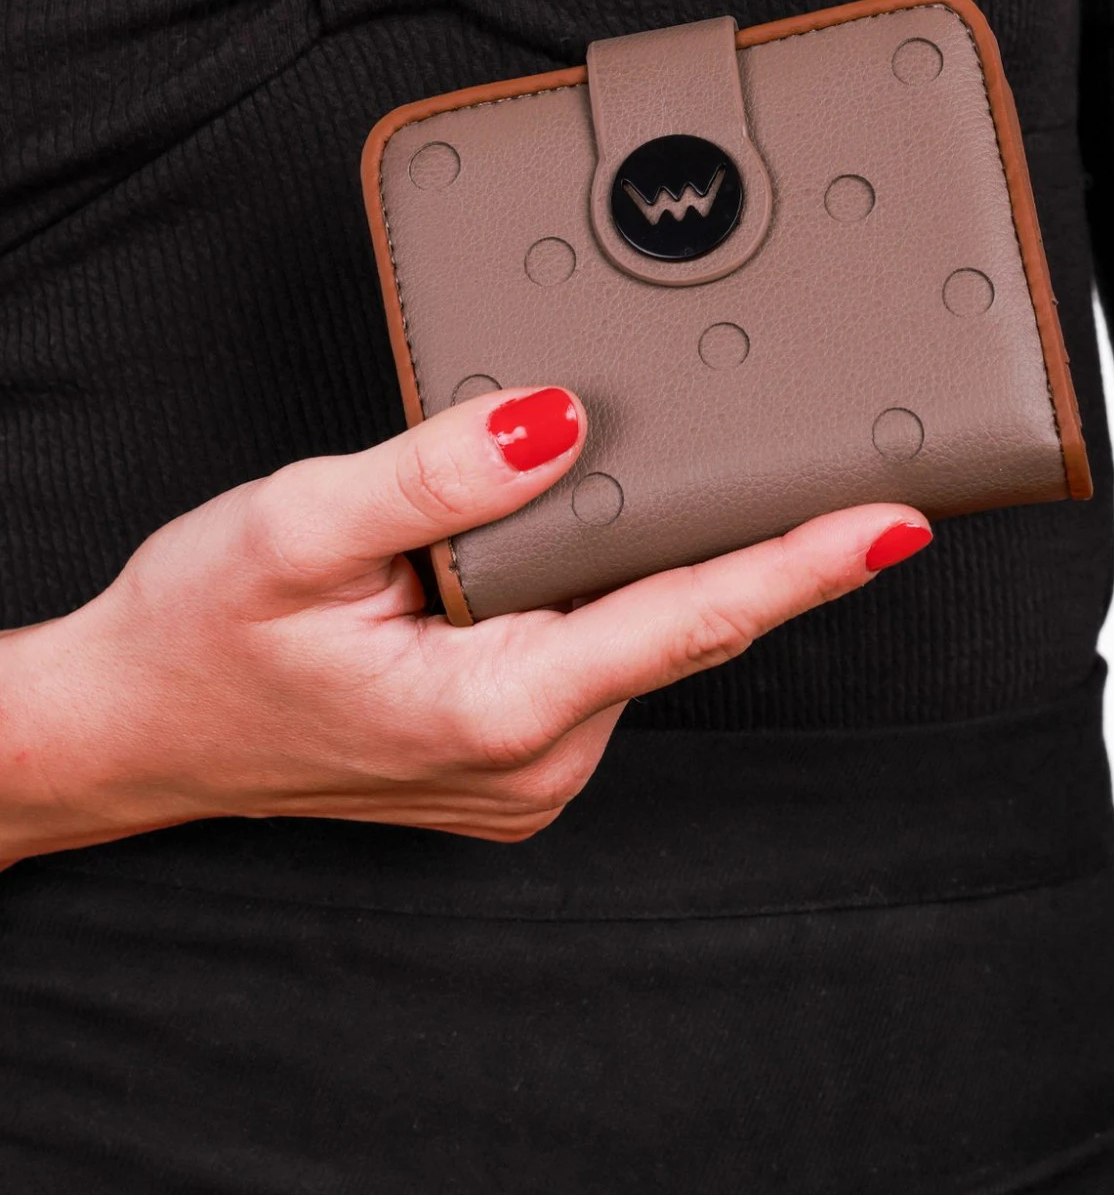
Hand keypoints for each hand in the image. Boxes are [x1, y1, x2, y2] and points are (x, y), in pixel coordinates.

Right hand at [0, 387, 931, 864]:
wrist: (135, 731)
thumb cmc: (198, 634)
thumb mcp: (297, 527)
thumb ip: (436, 472)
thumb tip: (559, 421)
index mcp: (495, 711)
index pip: (688, 620)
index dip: (803, 564)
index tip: (898, 522)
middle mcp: (535, 761)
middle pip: (671, 618)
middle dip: (717, 526)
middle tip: (765, 433)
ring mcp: (528, 774)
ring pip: (630, 634)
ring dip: (626, 555)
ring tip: (565, 487)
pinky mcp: (515, 760)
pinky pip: (592, 655)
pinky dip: (589, 592)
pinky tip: (541, 547)